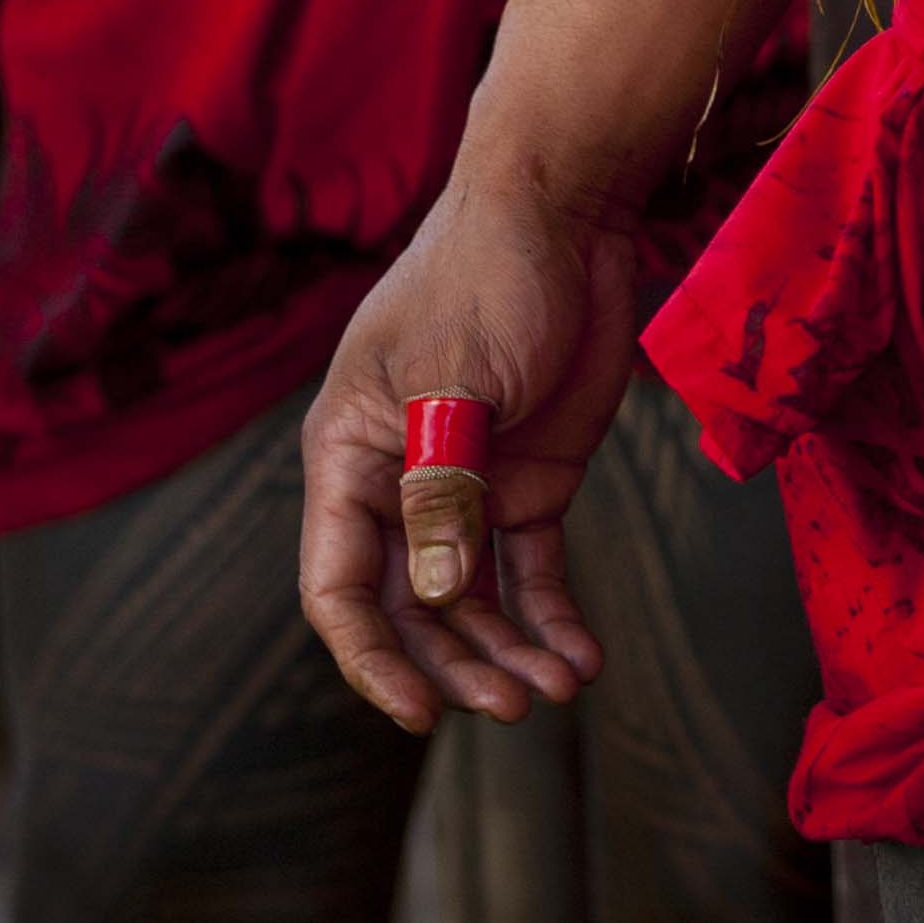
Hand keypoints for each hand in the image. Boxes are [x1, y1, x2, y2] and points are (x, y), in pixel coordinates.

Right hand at [298, 162, 651, 734]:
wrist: (568, 210)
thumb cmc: (487, 278)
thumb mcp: (455, 385)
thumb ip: (443, 492)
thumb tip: (435, 597)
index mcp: (349, 457)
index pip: (340, 585)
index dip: (374, 657)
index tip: (423, 712)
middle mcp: (399, 483)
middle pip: (412, 607)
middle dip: (457, 665)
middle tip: (515, 706)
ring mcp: (468, 484)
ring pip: (473, 600)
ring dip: (508, 652)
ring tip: (559, 688)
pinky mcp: (530, 480)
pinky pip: (530, 569)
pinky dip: (552, 616)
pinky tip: (583, 655)